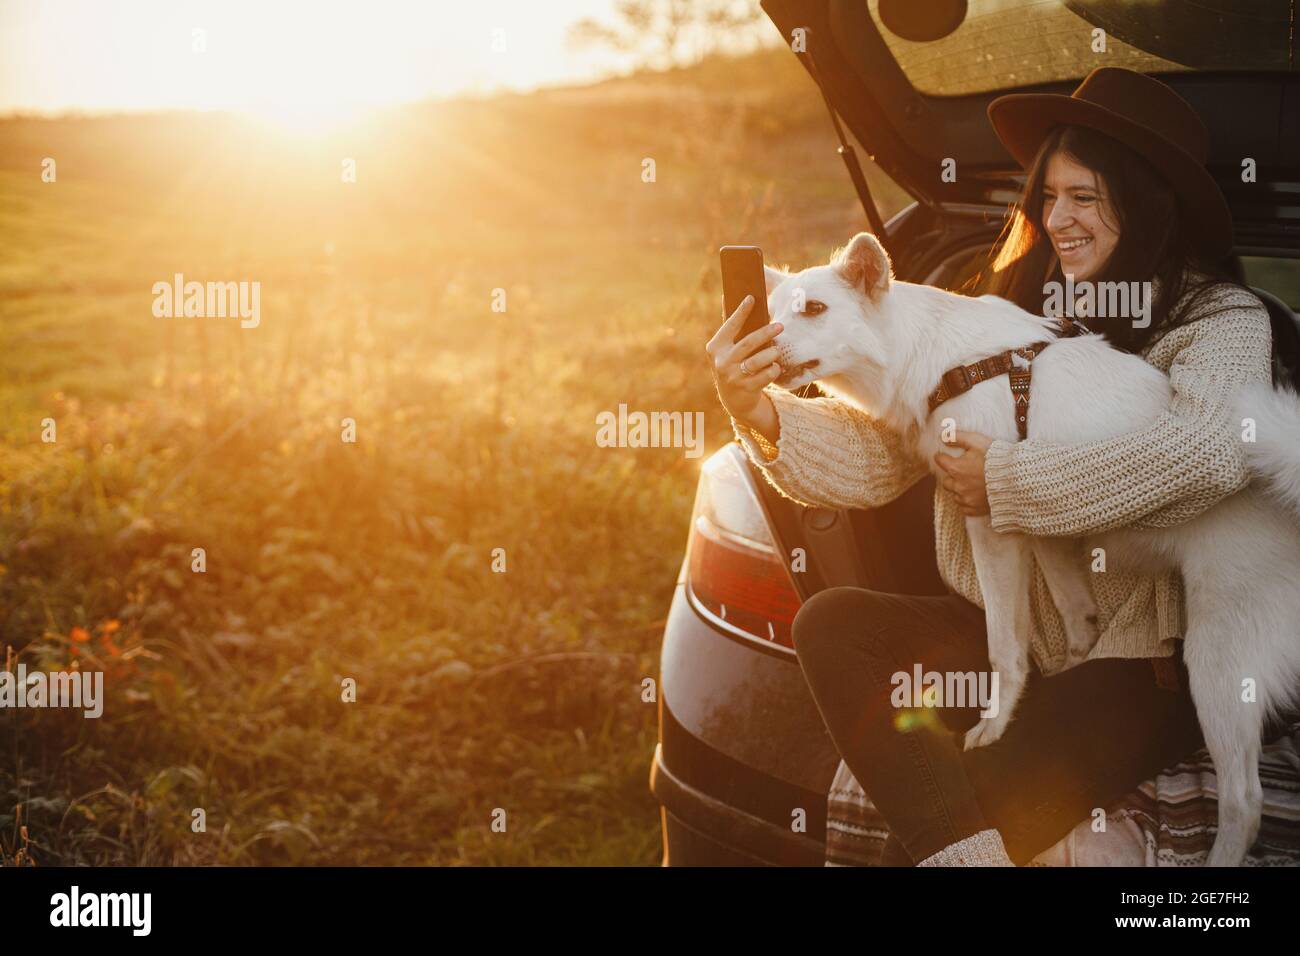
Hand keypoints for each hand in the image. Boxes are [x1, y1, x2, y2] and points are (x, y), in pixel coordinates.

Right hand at [705, 295, 783, 431]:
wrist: (734, 399)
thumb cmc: (732, 364)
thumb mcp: (725, 348)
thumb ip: (729, 326)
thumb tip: (727, 296)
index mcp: (715, 347)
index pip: (730, 326)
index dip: (741, 312)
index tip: (752, 298)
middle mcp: (722, 362)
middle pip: (747, 343)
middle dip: (765, 333)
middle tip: (781, 325)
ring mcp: (733, 377)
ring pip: (757, 361)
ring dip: (771, 354)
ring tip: (777, 349)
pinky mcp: (746, 389)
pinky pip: (765, 376)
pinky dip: (773, 370)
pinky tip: (775, 367)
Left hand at [933, 431, 994, 516]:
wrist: (1017, 478)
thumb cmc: (997, 458)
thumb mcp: (977, 441)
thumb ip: (957, 437)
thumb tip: (943, 436)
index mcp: (956, 468)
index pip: (939, 460)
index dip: (942, 457)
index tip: (945, 456)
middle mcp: (958, 485)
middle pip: (946, 481)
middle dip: (952, 476)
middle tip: (964, 471)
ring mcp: (966, 499)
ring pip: (955, 495)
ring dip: (960, 489)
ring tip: (973, 483)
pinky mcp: (975, 510)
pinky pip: (964, 508)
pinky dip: (968, 502)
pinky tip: (977, 495)